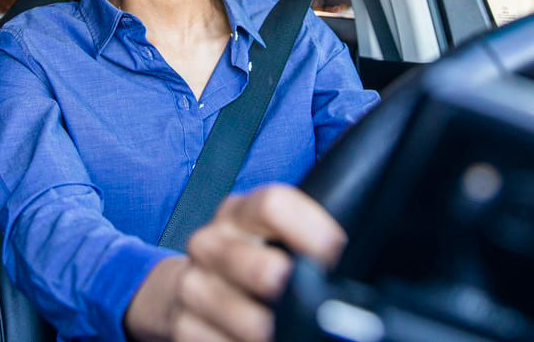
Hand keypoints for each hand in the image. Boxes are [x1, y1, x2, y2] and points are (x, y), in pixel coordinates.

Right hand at [125, 184, 346, 341]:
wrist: (193, 284)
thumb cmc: (248, 256)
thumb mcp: (271, 235)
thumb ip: (301, 239)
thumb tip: (350, 265)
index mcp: (240, 213)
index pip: (273, 205)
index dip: (312, 230)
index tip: (335, 254)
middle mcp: (211, 244)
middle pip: (262, 268)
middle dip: (293, 293)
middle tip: (313, 306)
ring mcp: (193, 286)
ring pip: (245, 319)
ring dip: (271, 332)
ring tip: (287, 333)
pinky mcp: (183, 325)